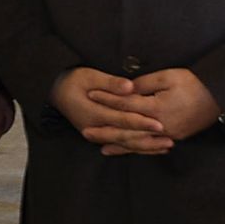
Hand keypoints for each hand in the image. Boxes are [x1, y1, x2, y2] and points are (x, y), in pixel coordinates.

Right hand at [50, 68, 171, 155]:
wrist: (53, 91)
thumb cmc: (71, 80)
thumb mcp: (88, 75)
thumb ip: (110, 83)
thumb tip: (130, 87)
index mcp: (93, 113)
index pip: (122, 120)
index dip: (142, 122)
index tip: (160, 124)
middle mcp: (94, 127)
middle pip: (125, 137)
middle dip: (149, 139)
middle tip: (171, 139)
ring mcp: (95, 134)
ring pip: (124, 144)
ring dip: (146, 146)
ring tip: (167, 145)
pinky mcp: (98, 135)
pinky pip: (120, 144)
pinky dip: (137, 147)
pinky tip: (152, 147)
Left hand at [91, 68, 221, 144]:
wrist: (221, 98)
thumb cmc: (194, 83)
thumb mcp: (168, 76)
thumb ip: (144, 83)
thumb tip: (124, 87)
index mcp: (157, 107)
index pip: (126, 104)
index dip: (107, 99)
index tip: (90, 95)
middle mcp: (161, 125)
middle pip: (128, 129)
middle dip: (105, 130)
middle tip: (84, 131)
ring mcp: (169, 134)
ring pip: (139, 142)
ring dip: (118, 144)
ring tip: (99, 145)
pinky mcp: (175, 137)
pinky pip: (151, 145)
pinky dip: (137, 149)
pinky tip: (125, 150)